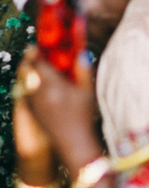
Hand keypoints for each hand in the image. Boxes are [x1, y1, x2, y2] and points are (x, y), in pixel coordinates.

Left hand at [18, 50, 98, 171]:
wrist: (72, 142)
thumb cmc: (82, 117)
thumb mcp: (86, 92)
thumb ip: (82, 70)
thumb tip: (80, 53)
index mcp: (52, 86)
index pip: (39, 63)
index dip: (37, 52)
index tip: (39, 45)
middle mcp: (38, 94)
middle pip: (26, 71)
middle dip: (29, 60)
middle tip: (34, 52)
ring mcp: (33, 103)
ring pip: (23, 82)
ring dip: (27, 72)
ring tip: (35, 66)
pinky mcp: (32, 111)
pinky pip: (25, 92)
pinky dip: (28, 84)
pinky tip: (37, 83)